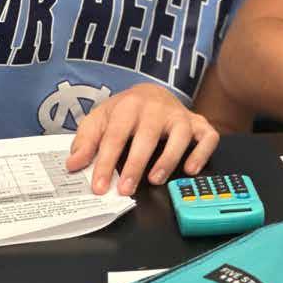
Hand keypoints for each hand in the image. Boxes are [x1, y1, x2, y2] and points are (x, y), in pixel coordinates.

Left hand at [67, 83, 218, 196]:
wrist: (152, 92)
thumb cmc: (124, 112)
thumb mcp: (99, 120)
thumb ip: (85, 141)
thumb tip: (74, 164)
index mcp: (128, 106)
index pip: (115, 135)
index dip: (106, 162)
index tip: (100, 186)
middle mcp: (156, 108)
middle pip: (147, 135)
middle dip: (135, 164)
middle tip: (126, 189)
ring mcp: (180, 115)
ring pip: (181, 134)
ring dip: (169, 158)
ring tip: (155, 180)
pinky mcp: (198, 123)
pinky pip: (208, 136)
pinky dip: (202, 152)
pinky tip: (191, 169)